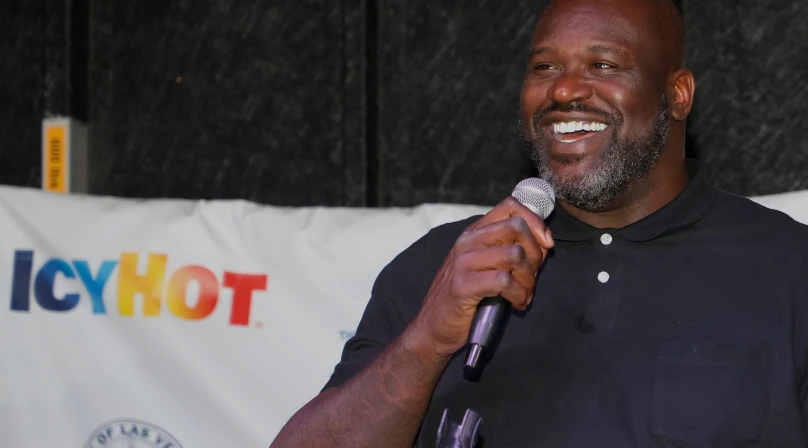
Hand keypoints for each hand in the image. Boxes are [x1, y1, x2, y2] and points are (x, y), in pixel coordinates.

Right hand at [410, 196, 553, 357]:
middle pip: (516, 226)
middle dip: (535, 254)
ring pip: (514, 254)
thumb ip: (508, 250)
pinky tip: (516, 304)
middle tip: (532, 277)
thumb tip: (544, 244)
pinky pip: (504, 281)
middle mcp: (467, 242)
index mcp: (474, 233)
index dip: (535, 221)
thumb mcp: (484, 266)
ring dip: (529, 279)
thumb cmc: (465, 298)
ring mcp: (463, 263)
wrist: (432, 327)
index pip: (510, 206)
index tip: (545, 244)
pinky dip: (519, 294)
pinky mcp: (463, 286)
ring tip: (524, 294)